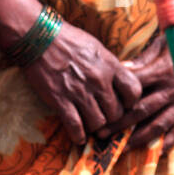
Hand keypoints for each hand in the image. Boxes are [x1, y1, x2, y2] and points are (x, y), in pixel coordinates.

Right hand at [22, 18, 143, 147]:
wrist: (39, 37)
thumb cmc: (69, 40)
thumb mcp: (97, 48)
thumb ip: (110, 66)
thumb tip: (120, 83)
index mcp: (110, 65)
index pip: (134, 92)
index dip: (130, 102)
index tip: (123, 103)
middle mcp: (98, 80)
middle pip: (116, 113)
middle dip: (111, 117)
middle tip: (104, 116)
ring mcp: (80, 92)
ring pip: (98, 123)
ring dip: (95, 127)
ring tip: (91, 124)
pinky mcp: (61, 100)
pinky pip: (75, 126)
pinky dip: (78, 136)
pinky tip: (79, 137)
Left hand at [94, 19, 173, 152]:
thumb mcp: (160, 43)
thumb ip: (141, 60)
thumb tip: (119, 69)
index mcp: (161, 70)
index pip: (133, 88)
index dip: (114, 98)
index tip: (98, 107)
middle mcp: (172, 88)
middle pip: (142, 110)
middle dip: (120, 124)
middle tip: (101, 134)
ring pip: (160, 123)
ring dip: (141, 138)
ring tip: (124, 148)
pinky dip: (172, 140)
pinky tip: (160, 151)